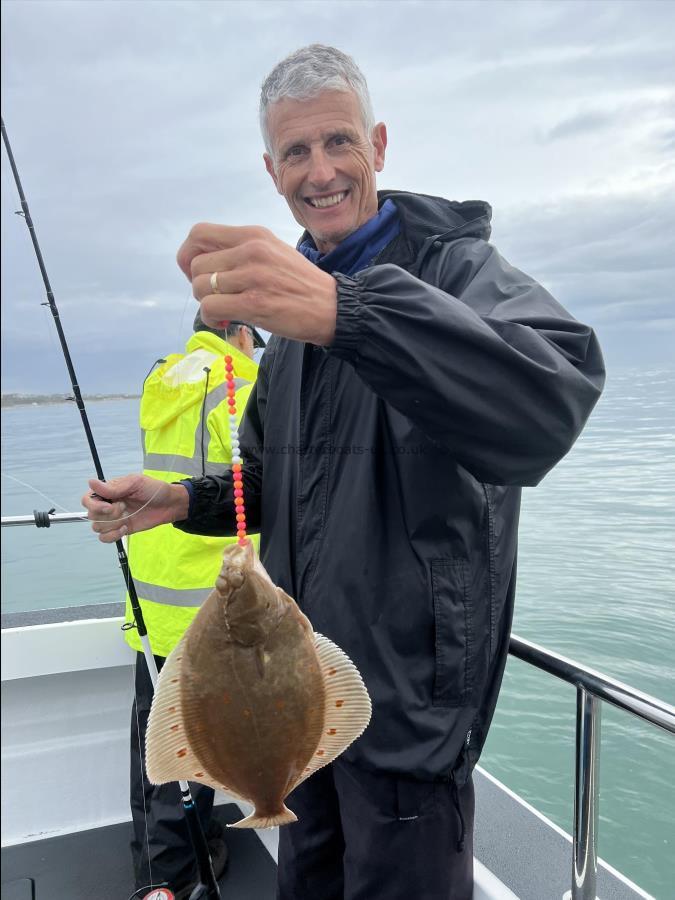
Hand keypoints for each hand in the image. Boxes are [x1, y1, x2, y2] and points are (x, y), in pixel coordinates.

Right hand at [81, 475, 189, 543]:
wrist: (169, 505)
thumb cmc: (154, 490)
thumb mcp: (135, 483)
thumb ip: (113, 487)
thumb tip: (90, 482)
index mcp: (109, 491)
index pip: (87, 499)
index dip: (94, 505)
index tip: (109, 506)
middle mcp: (108, 505)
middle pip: (91, 515)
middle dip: (108, 514)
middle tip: (125, 508)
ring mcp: (114, 519)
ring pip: (97, 527)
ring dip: (112, 525)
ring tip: (127, 518)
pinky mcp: (120, 530)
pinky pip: (105, 538)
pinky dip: (113, 536)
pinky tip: (126, 528)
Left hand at [177, 224, 337, 345]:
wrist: (333, 307)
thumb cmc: (301, 284)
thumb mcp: (273, 252)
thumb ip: (241, 251)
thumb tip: (205, 264)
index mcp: (254, 235)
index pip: (199, 233)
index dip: (190, 255)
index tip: (201, 273)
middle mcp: (251, 250)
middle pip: (196, 264)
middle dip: (201, 285)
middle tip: (218, 297)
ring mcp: (253, 276)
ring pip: (201, 287)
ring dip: (207, 303)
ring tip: (225, 310)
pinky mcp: (255, 303)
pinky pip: (211, 307)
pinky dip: (212, 318)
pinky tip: (226, 321)